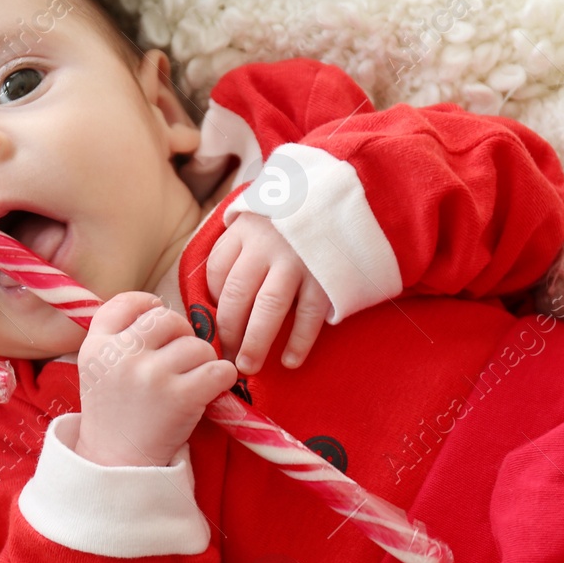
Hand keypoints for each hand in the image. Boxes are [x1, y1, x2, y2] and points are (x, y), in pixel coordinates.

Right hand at [74, 292, 238, 466]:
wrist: (116, 464)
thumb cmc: (114, 413)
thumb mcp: (98, 369)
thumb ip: (118, 337)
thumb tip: (160, 305)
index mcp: (96, 346)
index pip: (127, 302)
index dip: (149, 306)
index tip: (158, 326)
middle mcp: (121, 356)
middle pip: (168, 319)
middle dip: (181, 336)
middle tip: (179, 361)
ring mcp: (151, 375)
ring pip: (197, 345)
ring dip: (202, 362)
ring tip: (190, 382)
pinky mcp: (180, 397)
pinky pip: (220, 369)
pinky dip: (222, 379)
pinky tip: (210, 391)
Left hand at [205, 212, 332, 373]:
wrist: (351, 195)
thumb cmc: (297, 216)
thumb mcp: (262, 217)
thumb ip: (240, 246)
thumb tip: (219, 295)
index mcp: (246, 230)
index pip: (217, 271)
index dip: (212, 302)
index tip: (214, 324)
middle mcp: (267, 245)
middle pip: (236, 296)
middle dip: (228, 333)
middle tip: (225, 360)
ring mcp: (297, 261)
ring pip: (268, 309)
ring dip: (255, 343)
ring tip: (248, 367)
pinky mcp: (326, 276)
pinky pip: (309, 315)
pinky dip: (299, 342)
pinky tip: (289, 361)